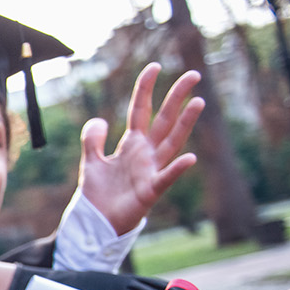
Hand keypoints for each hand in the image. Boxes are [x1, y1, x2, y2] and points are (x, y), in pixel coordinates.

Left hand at [78, 64, 203, 234]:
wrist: (96, 222)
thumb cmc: (98, 194)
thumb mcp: (91, 161)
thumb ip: (93, 139)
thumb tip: (100, 119)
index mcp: (132, 145)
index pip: (141, 110)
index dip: (146, 89)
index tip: (154, 67)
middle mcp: (146, 154)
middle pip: (164, 120)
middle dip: (177, 97)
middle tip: (193, 75)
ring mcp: (150, 171)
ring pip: (171, 142)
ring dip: (185, 124)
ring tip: (199, 102)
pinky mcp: (150, 191)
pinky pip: (166, 178)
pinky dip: (178, 169)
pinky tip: (190, 158)